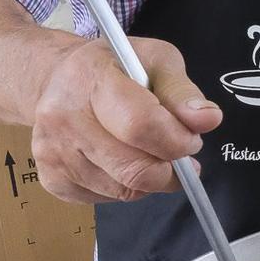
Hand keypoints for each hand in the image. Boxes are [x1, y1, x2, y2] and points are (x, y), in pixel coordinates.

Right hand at [30, 35, 221, 203]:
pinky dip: (126, 187)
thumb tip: (207, 119)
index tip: (191, 139)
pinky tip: (121, 160)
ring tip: (149, 152)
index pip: (141, 125)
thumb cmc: (111, 68)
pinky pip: (107, 200)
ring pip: (124, 191)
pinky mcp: (52, 179)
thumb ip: (182, 92)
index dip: (178, 141)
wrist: (55, 80)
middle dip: (170, 169)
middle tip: (179, 154)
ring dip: (150, 179)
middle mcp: (63, 117)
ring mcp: (52, 152)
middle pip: (134, 169)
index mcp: (90, 79)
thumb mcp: (153, 60)